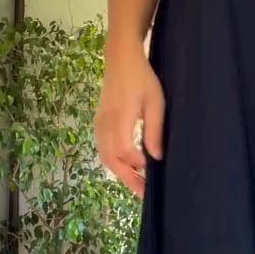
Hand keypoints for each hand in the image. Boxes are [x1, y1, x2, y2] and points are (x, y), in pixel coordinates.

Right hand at [95, 38, 164, 197]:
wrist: (120, 59)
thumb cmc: (142, 78)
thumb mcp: (155, 102)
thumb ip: (154, 130)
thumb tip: (156, 157)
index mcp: (120, 116)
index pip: (124, 150)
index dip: (137, 164)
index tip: (150, 170)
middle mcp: (105, 123)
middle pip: (111, 159)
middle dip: (127, 179)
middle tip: (143, 194)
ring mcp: (99, 123)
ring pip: (105, 156)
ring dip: (120, 173)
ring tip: (136, 185)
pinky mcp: (98, 123)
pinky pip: (103, 149)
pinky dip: (113, 163)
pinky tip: (127, 168)